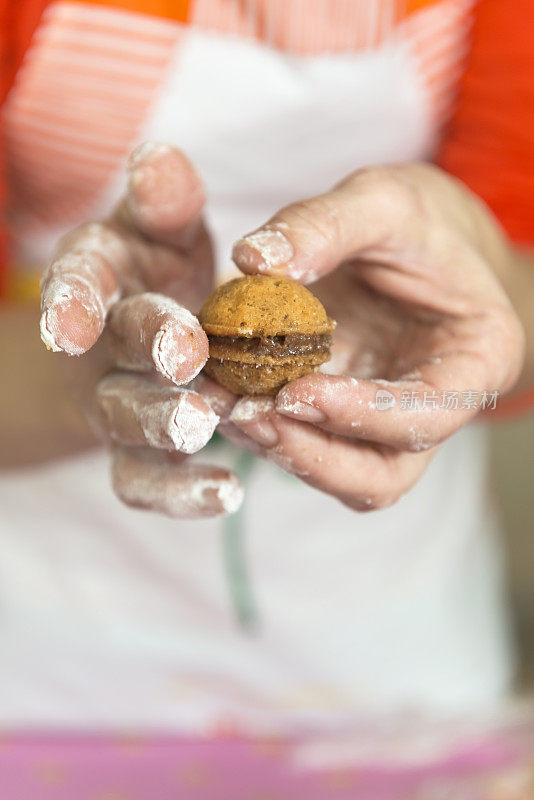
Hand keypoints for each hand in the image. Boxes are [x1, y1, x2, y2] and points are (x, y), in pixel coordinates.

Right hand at [40, 142, 242, 518]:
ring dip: (163, 428)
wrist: (146, 330)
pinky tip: (226, 492)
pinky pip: (145, 481)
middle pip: (110, 358)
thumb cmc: (157, 268)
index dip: (69, 303)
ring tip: (208, 426)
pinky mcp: (136, 454)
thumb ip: (165, 202)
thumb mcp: (162, 227)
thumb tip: (159, 157)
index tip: (71, 323)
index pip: (75, 287)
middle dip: (145, 357)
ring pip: (126, 427)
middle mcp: (96, 352)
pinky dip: (179, 491)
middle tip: (188, 361)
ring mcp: (113, 406)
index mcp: (95, 283)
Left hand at [200, 163, 524, 510]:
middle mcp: (433, 407)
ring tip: (224, 406)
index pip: (427, 415)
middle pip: (382, 475)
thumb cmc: (418, 222)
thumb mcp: (382, 200)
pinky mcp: (344, 417)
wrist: (418, 240)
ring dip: (281, 451)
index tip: (296, 393)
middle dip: (312, 455)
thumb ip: (325, 224)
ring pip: (340, 474)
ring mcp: (385, 421)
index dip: (362, 416)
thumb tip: (254, 261)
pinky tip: (225, 394)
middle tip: (248, 415)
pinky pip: (308, 443)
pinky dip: (265, 428)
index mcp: (473, 360)